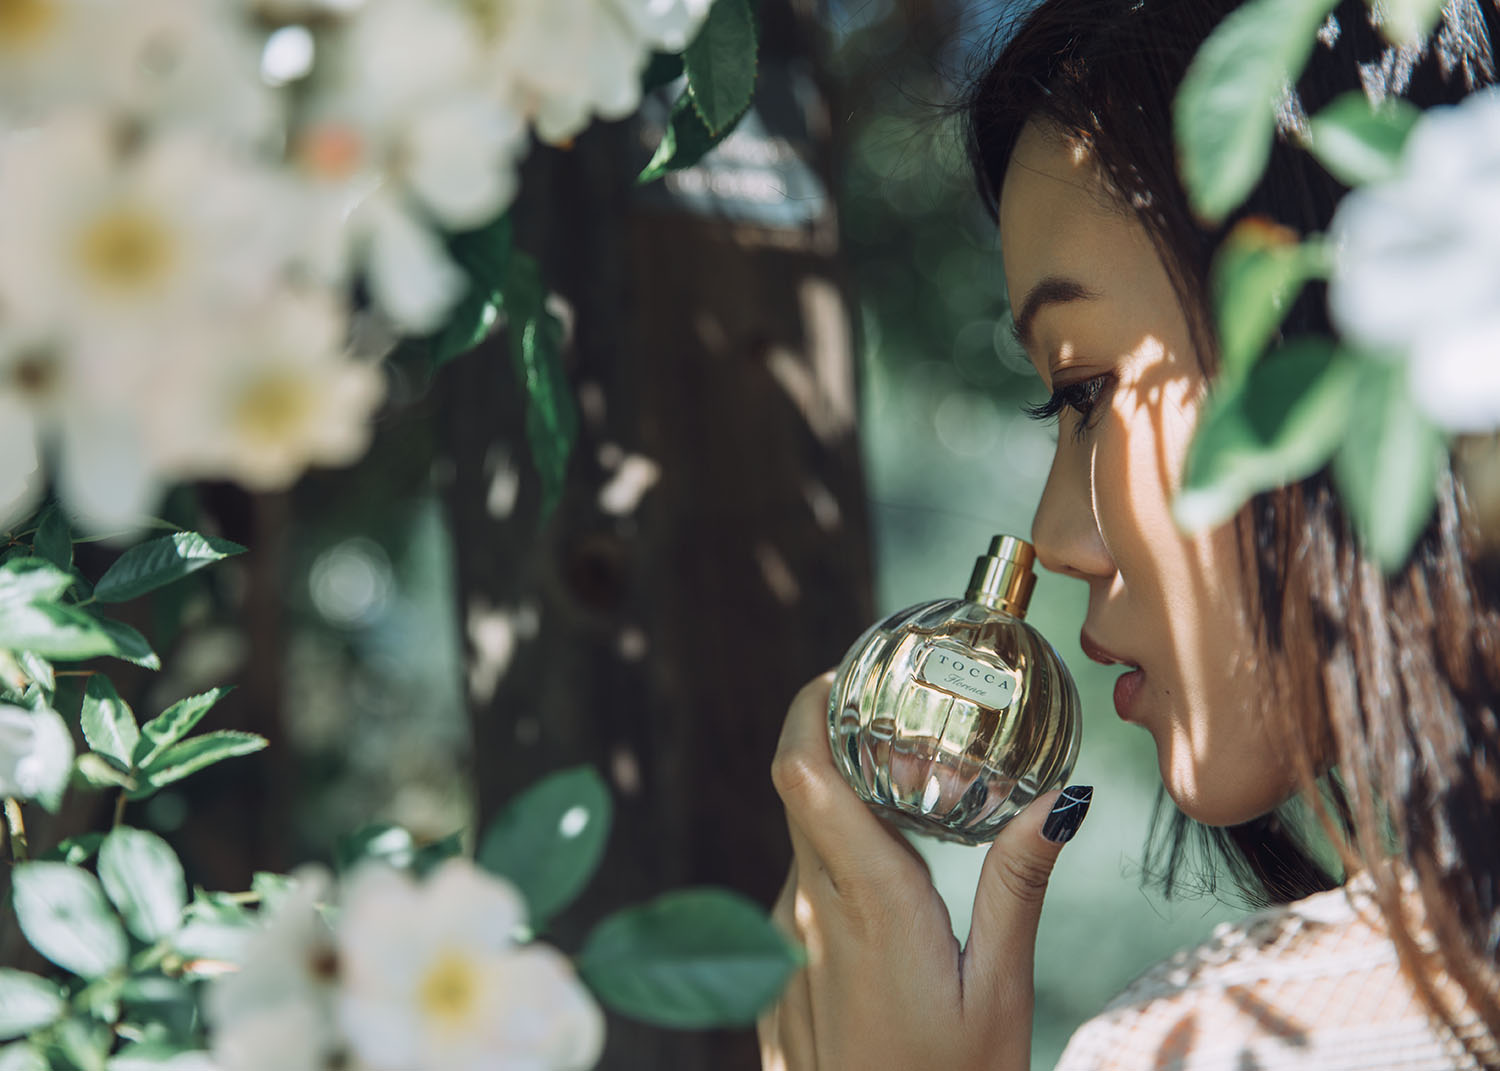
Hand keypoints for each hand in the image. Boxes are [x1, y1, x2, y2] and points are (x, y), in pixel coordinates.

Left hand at [758, 673, 1089, 1070]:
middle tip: (894, 716)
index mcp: (867, 903)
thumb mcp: (1000, 991)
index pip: (805, 772)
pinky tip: (885, 890)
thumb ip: (1018, 885)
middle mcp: (806, 913)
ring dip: (839, 808)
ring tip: (906, 796)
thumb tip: (1061, 799)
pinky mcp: (775, 978)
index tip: (848, 671)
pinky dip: (833, 867)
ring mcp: (781, 947)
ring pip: (801, 843)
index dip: (812, 706)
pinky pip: (798, 896)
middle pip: (799, 792)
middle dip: (834, 739)